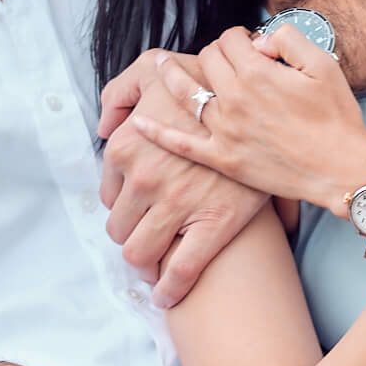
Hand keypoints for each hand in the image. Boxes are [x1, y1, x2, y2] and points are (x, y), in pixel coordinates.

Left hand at [100, 49, 266, 305]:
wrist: (261, 102)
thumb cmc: (207, 83)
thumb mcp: (153, 69)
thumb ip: (121, 92)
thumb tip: (104, 127)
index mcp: (127, 146)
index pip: (109, 196)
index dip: (123, 207)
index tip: (137, 212)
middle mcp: (145, 176)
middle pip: (120, 230)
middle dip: (131, 239)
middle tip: (147, 240)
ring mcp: (176, 204)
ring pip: (140, 254)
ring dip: (145, 264)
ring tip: (155, 266)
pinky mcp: (212, 224)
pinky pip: (181, 271)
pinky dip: (170, 290)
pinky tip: (167, 297)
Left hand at [123, 23, 365, 213]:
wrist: (341, 169)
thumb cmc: (337, 117)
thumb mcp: (323, 64)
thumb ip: (288, 39)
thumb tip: (260, 39)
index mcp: (257, 72)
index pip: (230, 40)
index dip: (238, 37)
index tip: (248, 44)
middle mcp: (234, 99)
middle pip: (207, 61)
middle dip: (214, 53)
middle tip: (226, 59)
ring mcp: (225, 130)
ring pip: (187, 94)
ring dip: (170, 75)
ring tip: (159, 64)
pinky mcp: (223, 159)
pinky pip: (181, 143)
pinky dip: (157, 132)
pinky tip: (138, 124)